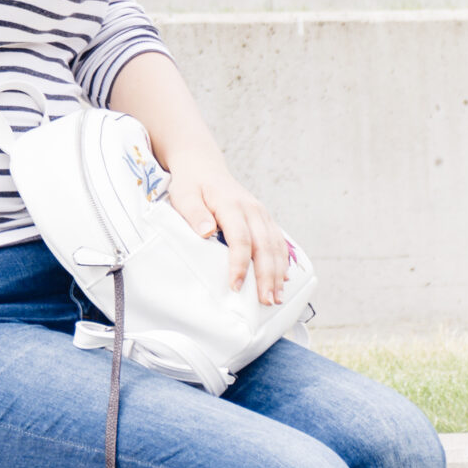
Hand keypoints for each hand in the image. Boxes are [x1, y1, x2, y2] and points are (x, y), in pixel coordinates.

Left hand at [163, 148, 290, 307]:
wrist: (203, 167)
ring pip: (275, 245)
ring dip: (278, 273)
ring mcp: (261, 214)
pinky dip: (282, 262)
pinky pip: (278, 242)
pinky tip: (283, 280)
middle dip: (267, 275)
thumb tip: (206, 231)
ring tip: (276, 298)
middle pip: (264, 245)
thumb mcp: (184, 196)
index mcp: (231, 204)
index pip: (240, 238)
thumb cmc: (191, 185)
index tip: (236, 285)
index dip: (239, 264)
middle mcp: (252, 209)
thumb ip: (194, 213)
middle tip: (266, 300)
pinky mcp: (264, 219)